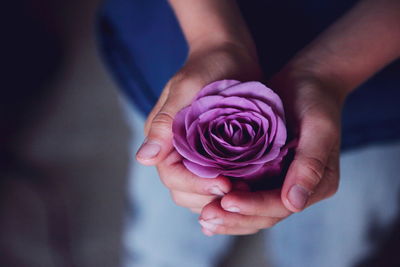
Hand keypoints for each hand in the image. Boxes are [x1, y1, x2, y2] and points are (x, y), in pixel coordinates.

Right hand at [136, 41, 261, 212]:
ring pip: (201, 193)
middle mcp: (175, 152)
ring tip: (247, 191)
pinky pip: (218, 182)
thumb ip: (165, 123)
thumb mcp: (186, 88)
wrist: (229, 54)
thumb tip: (143, 159)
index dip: (196, 186)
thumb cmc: (207, 65)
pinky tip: (250, 186)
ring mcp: (195, 156)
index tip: (225, 184)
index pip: (172, 176)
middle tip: (241, 191)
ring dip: (222, 198)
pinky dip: (231, 190)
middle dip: (210, 197)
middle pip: (184, 191)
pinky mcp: (215, 156)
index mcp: (163, 139)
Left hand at [198, 69, 344, 234]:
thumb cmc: (315, 100)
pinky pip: (247, 193)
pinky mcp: (266, 173)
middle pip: (265, 214)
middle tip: (207, 217)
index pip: (282, 205)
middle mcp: (299, 188)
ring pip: (254, 210)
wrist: (308, 82)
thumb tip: (294, 203)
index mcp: (317, 183)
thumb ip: (310, 164)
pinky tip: (206, 207)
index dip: (254, 206)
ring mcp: (281, 182)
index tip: (227, 202)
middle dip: (236, 218)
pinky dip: (229, 204)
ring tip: (203, 219)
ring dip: (229, 217)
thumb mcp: (319, 127)